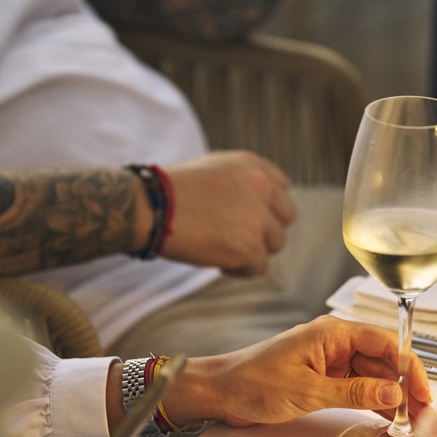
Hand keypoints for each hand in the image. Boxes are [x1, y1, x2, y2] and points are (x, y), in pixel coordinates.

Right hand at [161, 150, 295, 275]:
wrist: (151, 207)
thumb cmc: (170, 191)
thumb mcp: (213, 169)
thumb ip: (242, 182)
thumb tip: (259, 208)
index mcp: (253, 167)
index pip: (281, 189)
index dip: (267, 206)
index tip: (249, 217)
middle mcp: (262, 189)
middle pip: (285, 218)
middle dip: (265, 229)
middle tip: (237, 236)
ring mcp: (259, 220)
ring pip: (275, 244)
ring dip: (252, 249)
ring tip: (221, 248)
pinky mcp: (251, 248)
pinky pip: (259, 267)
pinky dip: (240, 269)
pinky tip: (217, 261)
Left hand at [165, 315, 431, 426]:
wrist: (219, 393)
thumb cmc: (251, 382)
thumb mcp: (307, 391)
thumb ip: (354, 392)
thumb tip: (392, 393)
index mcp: (333, 333)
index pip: (386, 343)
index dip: (409, 368)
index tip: (422, 393)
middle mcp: (335, 344)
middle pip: (384, 362)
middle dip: (405, 387)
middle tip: (422, 416)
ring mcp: (330, 363)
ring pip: (374, 377)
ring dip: (392, 399)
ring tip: (410, 423)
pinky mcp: (324, 380)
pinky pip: (358, 389)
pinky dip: (373, 404)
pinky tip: (387, 420)